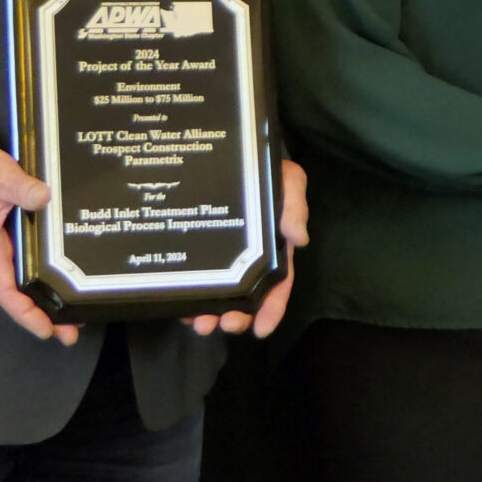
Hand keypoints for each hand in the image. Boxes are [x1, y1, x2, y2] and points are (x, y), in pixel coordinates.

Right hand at [0, 148, 77, 344]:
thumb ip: (18, 186)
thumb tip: (42, 196)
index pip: (4, 288)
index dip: (23, 312)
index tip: (44, 329)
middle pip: (18, 295)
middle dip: (42, 317)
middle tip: (70, 334)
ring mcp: (5, 250)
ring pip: (26, 284)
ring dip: (48, 303)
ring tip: (75, 319)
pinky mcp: (15, 241)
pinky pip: (31, 268)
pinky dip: (48, 282)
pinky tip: (67, 287)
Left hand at [186, 158, 308, 337]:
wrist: (233, 151)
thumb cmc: (264, 169)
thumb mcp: (288, 181)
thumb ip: (296, 206)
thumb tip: (300, 238)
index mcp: (273, 248)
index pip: (278, 284)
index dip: (273, 308)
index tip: (262, 330)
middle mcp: (248, 259)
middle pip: (246, 297)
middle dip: (238, 316)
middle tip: (225, 324)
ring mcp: (221, 257)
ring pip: (218, 295)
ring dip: (211, 314)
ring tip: (200, 323)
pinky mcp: (197, 252)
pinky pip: (194, 281)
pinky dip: (190, 298)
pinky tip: (182, 308)